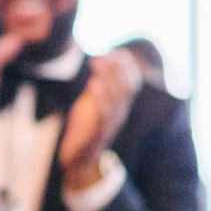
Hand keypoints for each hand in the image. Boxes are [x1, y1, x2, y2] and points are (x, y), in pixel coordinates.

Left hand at [59, 50, 142, 188]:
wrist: (80, 159)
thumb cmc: (87, 128)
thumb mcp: (94, 103)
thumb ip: (99, 84)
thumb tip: (99, 60)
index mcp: (120, 105)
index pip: (131, 82)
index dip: (127, 66)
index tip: (116, 51)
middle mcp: (119, 113)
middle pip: (126, 88)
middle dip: (118, 69)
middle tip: (108, 53)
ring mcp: (110, 124)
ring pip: (117, 99)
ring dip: (109, 79)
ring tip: (99, 64)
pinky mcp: (99, 134)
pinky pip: (103, 114)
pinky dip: (100, 98)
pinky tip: (94, 84)